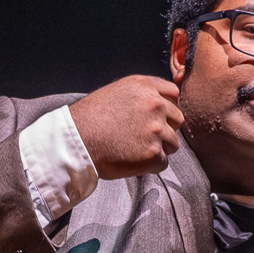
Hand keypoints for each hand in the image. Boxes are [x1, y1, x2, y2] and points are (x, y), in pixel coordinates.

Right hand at [69, 75, 183, 179]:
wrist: (75, 141)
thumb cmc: (90, 118)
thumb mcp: (117, 92)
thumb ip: (142, 95)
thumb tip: (162, 104)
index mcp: (145, 87)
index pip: (174, 94)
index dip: (166, 108)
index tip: (154, 117)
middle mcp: (155, 105)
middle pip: (178, 120)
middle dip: (165, 129)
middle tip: (142, 137)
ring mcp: (156, 130)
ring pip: (173, 144)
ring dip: (158, 149)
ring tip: (134, 149)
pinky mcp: (153, 154)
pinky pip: (163, 163)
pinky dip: (150, 165)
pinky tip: (132, 160)